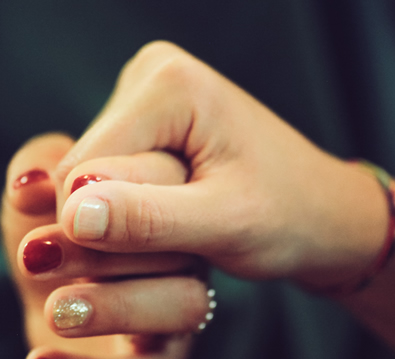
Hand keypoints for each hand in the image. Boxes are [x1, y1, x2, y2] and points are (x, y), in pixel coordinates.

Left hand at [0, 133, 210, 358]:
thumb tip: (32, 185)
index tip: (61, 200)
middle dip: (106, 250)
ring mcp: (180, 304)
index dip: (116, 187)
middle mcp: (188, 248)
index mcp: (170, 194)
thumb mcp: (37, 184)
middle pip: (182, 246)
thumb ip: (38, 163)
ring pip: (184, 307)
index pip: (167, 178)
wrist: (43, 283)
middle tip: (38, 254)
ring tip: (56, 309)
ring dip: (116, 307)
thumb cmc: (48, 221)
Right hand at [54, 41, 388, 288]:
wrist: (323, 213)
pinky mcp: (143, 123)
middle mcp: (148, 75)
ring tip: (186, 226)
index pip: (82, 170)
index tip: (166, 247)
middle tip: (184, 238)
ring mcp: (143, 98)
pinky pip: (106, 179)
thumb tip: (71, 215)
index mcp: (167, 84)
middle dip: (117, 222)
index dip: (105, 227)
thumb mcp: (225, 225)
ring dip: (124, 221)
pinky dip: (131, 212)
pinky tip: (174, 217)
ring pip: (88, 181)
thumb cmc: (289, 216)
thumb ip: (148, 220)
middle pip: (82, 171)